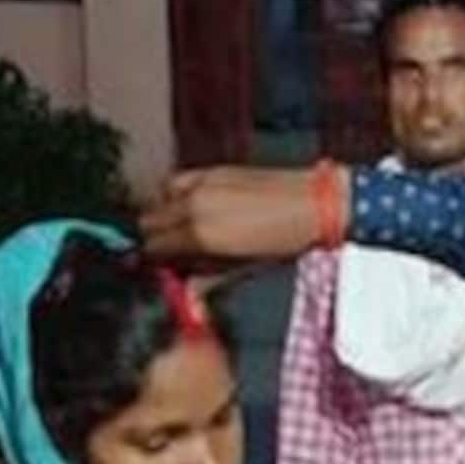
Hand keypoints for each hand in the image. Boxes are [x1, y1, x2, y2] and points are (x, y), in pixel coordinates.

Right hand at [140, 167, 327, 260]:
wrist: (315, 203)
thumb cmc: (285, 237)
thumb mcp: (244, 267)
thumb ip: (207, 278)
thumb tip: (188, 294)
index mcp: (200, 233)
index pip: (153, 246)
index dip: (155, 257)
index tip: (161, 263)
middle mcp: (195, 205)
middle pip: (150, 220)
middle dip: (156, 235)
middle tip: (170, 248)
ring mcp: (203, 183)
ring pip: (160, 197)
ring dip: (164, 211)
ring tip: (182, 224)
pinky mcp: (215, 169)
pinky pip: (179, 180)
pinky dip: (178, 192)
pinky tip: (195, 204)